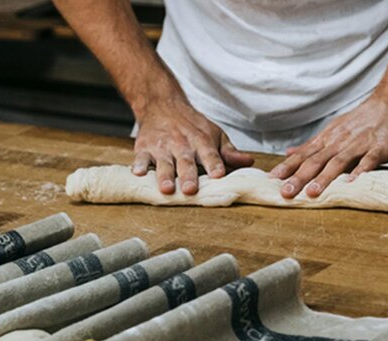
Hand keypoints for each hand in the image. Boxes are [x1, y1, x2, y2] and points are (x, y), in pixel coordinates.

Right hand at [132, 98, 253, 194]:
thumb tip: (249, 162)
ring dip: (164, 176)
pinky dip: (138, 165)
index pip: (210, 154)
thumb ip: (229, 152)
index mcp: (201, 141)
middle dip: (188, 176)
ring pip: (164, 163)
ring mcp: (162, 147)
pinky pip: (140, 158)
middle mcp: (181, 144)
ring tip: (166, 189)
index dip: (215, 164)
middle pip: (186, 162)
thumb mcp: (214, 134)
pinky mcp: (144, 148)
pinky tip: (138, 174)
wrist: (162, 105)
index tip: (218, 175)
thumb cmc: (192, 126)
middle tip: (190, 189)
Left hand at [270, 96, 387, 197]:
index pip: (302, 155)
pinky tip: (351, 184)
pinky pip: (368, 161)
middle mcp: (339, 142)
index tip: (270, 180)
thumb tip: (289, 153)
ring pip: (338, 162)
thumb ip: (312, 145)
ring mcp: (358, 145)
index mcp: (327, 140)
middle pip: (316, 161)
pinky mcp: (379, 148)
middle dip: (299, 177)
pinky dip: (359, 172)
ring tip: (312, 193)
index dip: (286, 168)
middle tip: (285, 193)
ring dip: (324, 178)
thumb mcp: (333, 130)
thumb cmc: (362, 120)